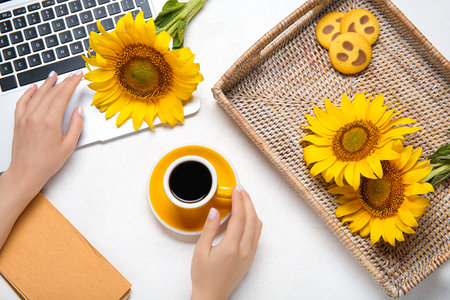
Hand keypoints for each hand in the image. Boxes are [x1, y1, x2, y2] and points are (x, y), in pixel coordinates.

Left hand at [5, 70, 83, 200]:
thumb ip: (76, 126)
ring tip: (54, 75)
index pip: (63, 95)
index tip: (78, 76)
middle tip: (72, 75)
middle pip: (51, 92)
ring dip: (47, 83)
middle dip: (63, 82)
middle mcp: (36, 116)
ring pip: (37, 94)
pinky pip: (23, 102)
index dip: (72, 83)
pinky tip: (34, 88)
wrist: (26, 172)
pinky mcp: (18, 121)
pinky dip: (29, 92)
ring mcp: (25, 118)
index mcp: (50, 122)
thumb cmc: (46, 163)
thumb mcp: (68, 146)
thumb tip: (79, 112)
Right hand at [191, 185, 261, 299]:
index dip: (239, 200)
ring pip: (257, 226)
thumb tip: (215, 211)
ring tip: (243, 200)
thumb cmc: (204, 277)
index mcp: (231, 247)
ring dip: (252, 210)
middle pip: (252, 218)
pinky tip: (245, 217)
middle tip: (241, 190)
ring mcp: (249, 254)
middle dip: (247, 201)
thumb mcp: (200, 251)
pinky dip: (253, 221)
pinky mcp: (250, 257)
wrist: (212, 295)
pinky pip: (256, 235)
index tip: (236, 189)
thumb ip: (209, 229)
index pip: (239, 216)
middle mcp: (244, 250)